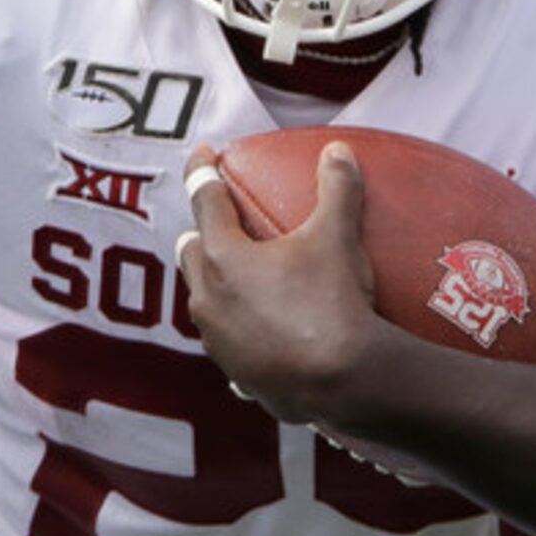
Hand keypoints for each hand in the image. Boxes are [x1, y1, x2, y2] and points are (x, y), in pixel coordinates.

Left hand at [176, 141, 383, 427]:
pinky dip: (237, 327)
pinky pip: (227, 341)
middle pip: (191, 252)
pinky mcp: (235, 373)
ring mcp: (217, 340)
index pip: (205, 200)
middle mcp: (207, 297)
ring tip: (240, 276)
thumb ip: (337, 189)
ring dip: (215, 282)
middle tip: (221, 222)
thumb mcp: (339, 237)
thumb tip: (338, 152)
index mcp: (223, 257)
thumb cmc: (334, 302)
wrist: (344, 383)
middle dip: (202, 233)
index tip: (202, 153)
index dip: (202, 170)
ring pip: (203, 300)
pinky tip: (259, 330)